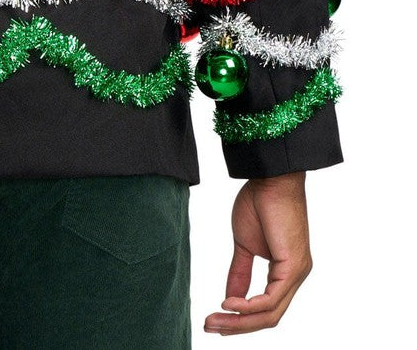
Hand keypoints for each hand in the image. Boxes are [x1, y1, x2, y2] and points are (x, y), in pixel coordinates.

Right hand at [204, 171, 311, 334]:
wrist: (270, 178)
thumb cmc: (260, 202)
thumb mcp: (243, 244)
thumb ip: (239, 272)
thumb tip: (228, 298)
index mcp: (285, 272)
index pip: (266, 308)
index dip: (240, 319)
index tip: (214, 319)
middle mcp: (295, 277)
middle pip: (268, 317)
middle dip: (237, 326)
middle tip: (209, 326)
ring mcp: (297, 273)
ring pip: (270, 314)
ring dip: (240, 321)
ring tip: (215, 320)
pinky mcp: (293, 266)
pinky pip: (271, 299)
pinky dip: (249, 307)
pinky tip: (229, 304)